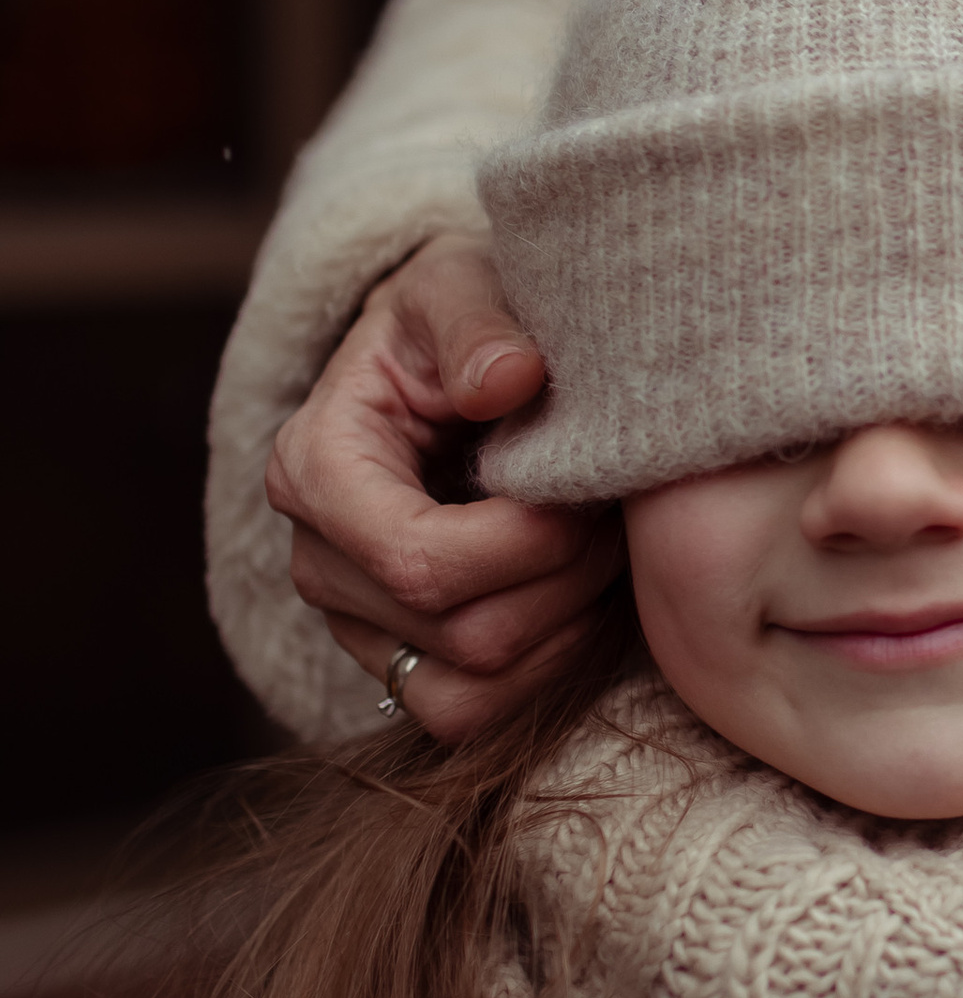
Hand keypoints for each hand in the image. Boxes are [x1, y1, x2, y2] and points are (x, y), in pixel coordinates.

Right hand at [265, 230, 621, 738]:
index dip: (527, 543)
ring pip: (475, 690)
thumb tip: (509, 379)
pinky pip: (477, 713)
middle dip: (566, 578)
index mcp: (315, 468)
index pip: (418, 561)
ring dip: (567, 628)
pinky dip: (549, 667)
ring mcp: (355, 626)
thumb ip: (478, 325)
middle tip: (612, 511)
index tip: (588, 490)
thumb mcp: (460, 284)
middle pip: (463, 633)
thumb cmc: (458, 322)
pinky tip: (581, 595)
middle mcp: (318, 562)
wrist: (452, 362)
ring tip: (600, 547)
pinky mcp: (399, 664)